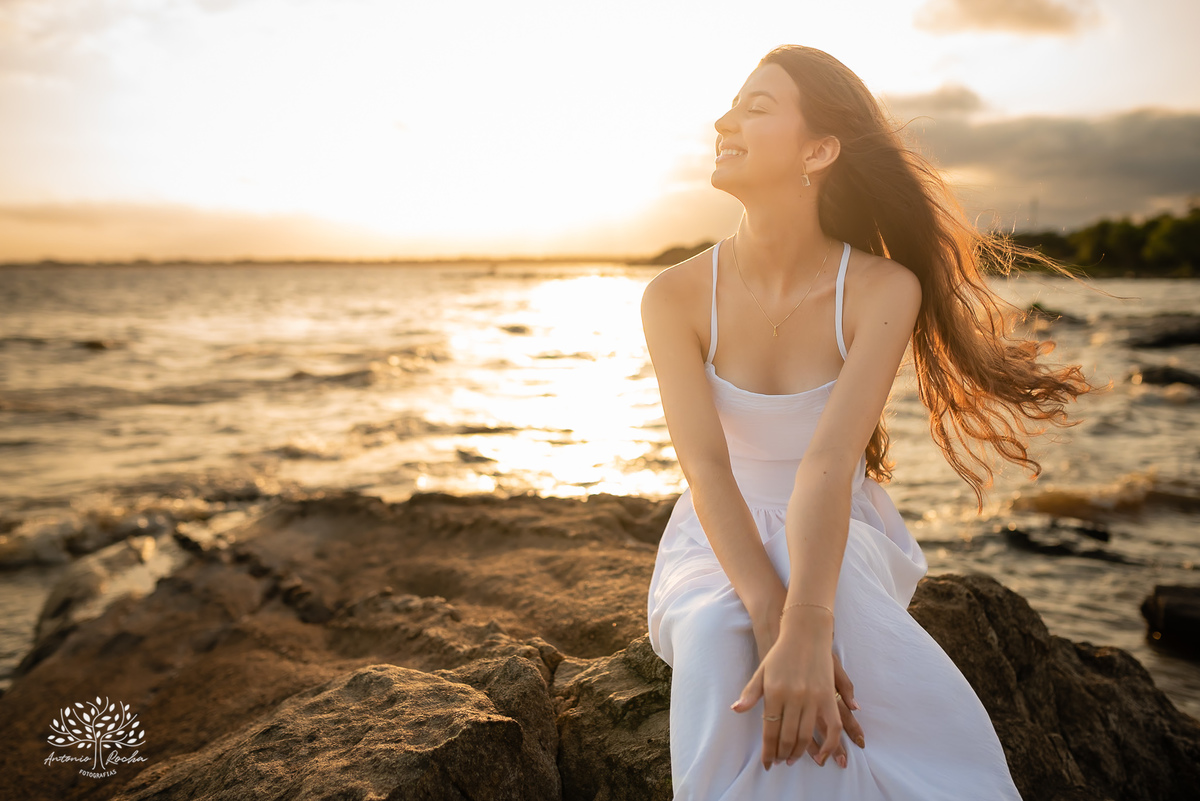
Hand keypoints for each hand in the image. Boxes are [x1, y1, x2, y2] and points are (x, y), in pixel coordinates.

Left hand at [735, 608, 864, 768]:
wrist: (805, 632)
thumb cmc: (780, 652)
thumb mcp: (761, 671)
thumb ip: (750, 693)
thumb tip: (736, 710)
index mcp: (774, 692)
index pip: (770, 730)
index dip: (768, 750)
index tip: (767, 764)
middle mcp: (794, 697)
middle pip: (788, 736)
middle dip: (782, 753)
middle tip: (779, 762)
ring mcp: (813, 696)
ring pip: (807, 734)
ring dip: (801, 752)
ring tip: (794, 759)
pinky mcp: (829, 695)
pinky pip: (833, 725)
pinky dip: (830, 743)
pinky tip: (822, 754)